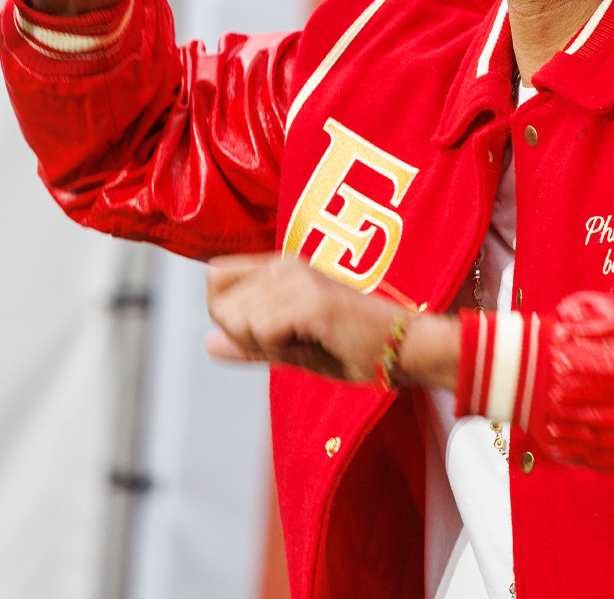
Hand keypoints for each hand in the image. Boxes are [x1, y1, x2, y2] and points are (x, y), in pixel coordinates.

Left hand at [205, 254, 458, 387]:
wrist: (406, 350)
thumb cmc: (356, 348)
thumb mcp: (293, 349)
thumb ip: (251, 344)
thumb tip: (208, 344)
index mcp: (279, 267)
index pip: (215, 278)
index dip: (227, 315)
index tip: (268, 333)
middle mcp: (285, 264)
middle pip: (219, 307)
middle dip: (246, 338)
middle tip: (293, 342)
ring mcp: (298, 279)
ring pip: (236, 321)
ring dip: (264, 345)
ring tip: (306, 341)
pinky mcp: (312, 300)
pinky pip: (260, 332)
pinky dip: (279, 349)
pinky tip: (313, 344)